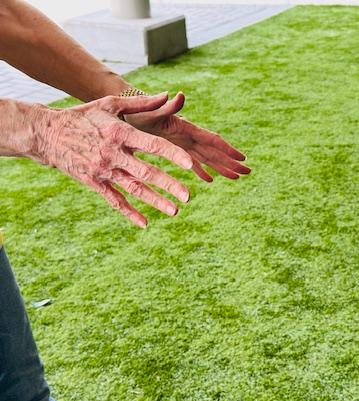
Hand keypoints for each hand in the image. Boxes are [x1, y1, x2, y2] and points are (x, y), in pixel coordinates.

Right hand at [30, 92, 192, 226]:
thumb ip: (141, 103)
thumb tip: (168, 96)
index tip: (190, 164)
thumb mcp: (110, 104)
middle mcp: (113, 153)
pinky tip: (144, 223)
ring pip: (133, 189)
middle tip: (188, 196)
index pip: (153, 144)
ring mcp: (103, 170)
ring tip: (175, 211)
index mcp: (120, 132)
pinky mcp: (93, 182)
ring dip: (155, 201)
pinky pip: (114, 200)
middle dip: (168, 185)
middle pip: (146, 172)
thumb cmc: (83, 116)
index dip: (172, 154)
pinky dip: (129, 213)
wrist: (46, 133)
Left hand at [125, 92, 249, 182]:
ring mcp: (182, 144)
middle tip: (248, 171)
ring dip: (221, 168)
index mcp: (186, 128)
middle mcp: (188, 136)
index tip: (243, 158)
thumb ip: (166, 106)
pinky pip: (191, 162)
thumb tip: (180, 95)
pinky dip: (201, 171)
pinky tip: (208, 180)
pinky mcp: (173, 150)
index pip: (212, 140)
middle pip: (214, 152)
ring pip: (206, 159)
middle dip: (231, 162)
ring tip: (237, 177)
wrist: (123, 112)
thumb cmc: (135, 112)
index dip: (227, 150)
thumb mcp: (150, 110)